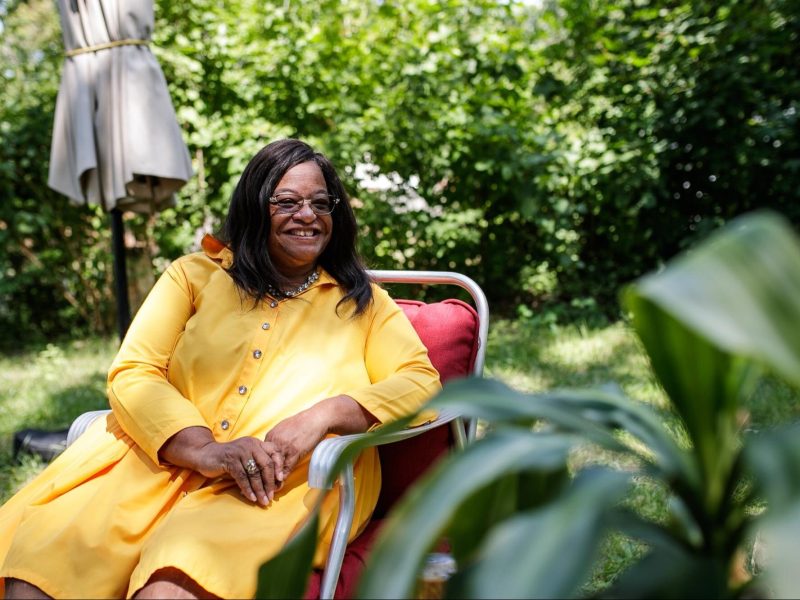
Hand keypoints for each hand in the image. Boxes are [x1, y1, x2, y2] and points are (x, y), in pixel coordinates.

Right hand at [160, 427, 284, 505]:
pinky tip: (251, 497)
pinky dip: (247, 489)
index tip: (280, 482)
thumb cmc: (228, 460)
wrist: (205, 455)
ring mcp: (240, 451)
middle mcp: (250, 445)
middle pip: (266, 464)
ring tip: (263, 501)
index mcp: (257, 443)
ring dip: (259, 489)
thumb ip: (258, 467)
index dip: (279, 467)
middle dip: (269, 483)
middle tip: (271, 497)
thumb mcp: (246, 459)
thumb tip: (273, 485)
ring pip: (254, 473)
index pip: (274, 452)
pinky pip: (242, 477)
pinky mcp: (230, 459)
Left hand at [265, 395, 377, 478]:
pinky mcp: (294, 451)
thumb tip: (274, 449)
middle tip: (262, 486)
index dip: (260, 466)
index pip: (262, 454)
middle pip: (264, 461)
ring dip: (271, 479)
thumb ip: (278, 439)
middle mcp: (275, 440)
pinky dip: (283, 476)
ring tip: (270, 489)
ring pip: (274, 466)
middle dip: (263, 475)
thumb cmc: (303, 422)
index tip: (259, 475)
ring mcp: (284, 446)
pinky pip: (286, 467)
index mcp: (271, 435)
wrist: (317, 418)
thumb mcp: (286, 428)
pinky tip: (281, 483)